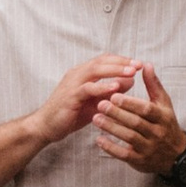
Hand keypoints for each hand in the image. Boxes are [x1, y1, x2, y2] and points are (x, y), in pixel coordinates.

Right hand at [30, 52, 146, 149]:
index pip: (104, 60)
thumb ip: (110, 91)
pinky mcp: (70, 96)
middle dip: (122, 62)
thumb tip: (130, 80)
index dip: (122, 60)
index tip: (139, 64)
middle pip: (101, 61)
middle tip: (139, 64)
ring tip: (131, 72)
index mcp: (82, 73)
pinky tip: (115, 88)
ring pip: (95, 70)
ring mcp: (72, 84)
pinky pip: (88, 88)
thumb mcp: (95, 101)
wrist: (46, 126)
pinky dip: (102, 86)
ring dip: (115, 70)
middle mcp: (77, 74)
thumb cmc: (71, 114)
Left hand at [91, 63, 185, 180]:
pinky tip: (99, 139)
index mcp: (163, 117)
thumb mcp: (164, 104)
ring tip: (96, 118)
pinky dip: (111, 148)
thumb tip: (145, 64)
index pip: (146, 109)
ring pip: (129, 138)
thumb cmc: (166, 123)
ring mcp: (149, 148)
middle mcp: (157, 133)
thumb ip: (153, 85)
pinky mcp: (140, 161)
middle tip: (100, 104)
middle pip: (136, 123)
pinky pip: (124, 155)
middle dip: (117, 114)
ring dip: (111, 128)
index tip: (114, 95)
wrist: (176, 155)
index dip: (130, 103)